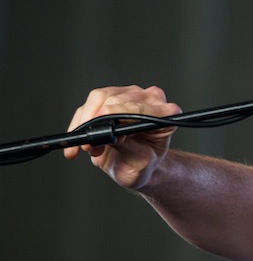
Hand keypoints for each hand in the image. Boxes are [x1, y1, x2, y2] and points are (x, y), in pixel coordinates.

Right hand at [64, 85, 181, 188]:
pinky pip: (87, 105)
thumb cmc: (142, 163)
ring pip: (99, 97)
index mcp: (166, 113)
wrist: (133, 165)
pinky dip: (78, 124)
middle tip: (90, 145)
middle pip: (117, 99)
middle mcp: (150, 99)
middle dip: (99, 122)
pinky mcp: (109, 97)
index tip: (103, 122)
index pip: (141, 108)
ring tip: (88, 147)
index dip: (120, 113)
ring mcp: (130, 95)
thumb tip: (112, 134)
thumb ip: (128, 146)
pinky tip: (77, 144)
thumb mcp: (139, 163)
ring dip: (87, 123)